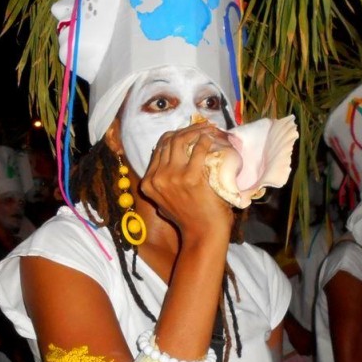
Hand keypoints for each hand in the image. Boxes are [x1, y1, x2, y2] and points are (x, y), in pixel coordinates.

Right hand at [137, 123, 233, 242]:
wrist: (202, 234)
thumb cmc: (189, 219)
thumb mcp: (164, 202)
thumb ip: (163, 184)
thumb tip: (170, 162)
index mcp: (148, 183)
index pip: (159, 148)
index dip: (174, 135)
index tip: (189, 132)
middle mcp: (156, 178)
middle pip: (169, 141)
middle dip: (186, 129)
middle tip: (202, 126)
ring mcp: (172, 177)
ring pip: (180, 141)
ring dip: (196, 130)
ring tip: (209, 129)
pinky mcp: (190, 177)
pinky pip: (198, 150)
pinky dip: (206, 140)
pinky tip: (212, 138)